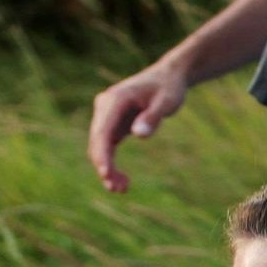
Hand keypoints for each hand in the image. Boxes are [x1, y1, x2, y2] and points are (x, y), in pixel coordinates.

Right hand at [89, 63, 188, 189]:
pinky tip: (122, 180)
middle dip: (105, 167)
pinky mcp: (110, 125)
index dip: (102, 154)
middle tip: (119, 189)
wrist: (168, 77)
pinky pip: (106, 148)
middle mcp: (104, 106)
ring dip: (107, 169)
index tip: (106, 173)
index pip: (102, 130)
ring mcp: (105, 116)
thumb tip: (139, 134)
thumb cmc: (169, 87)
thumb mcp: (167, 100)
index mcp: (115, 99)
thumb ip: (153, 116)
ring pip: (99, 148)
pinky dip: (111, 164)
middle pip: (97, 142)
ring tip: (123, 189)